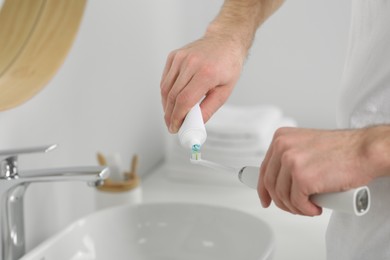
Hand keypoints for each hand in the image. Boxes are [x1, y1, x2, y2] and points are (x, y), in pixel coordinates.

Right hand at [160, 34, 244, 132]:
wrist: (225, 40)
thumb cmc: (228, 65)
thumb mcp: (225, 91)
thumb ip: (209, 109)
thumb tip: (195, 123)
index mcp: (206, 73)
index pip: (185, 100)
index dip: (177, 117)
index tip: (175, 127)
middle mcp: (191, 63)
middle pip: (172, 96)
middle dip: (170, 115)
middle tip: (172, 125)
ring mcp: (180, 58)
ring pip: (165, 88)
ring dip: (166, 105)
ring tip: (171, 115)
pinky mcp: (174, 56)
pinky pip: (165, 79)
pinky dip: (166, 92)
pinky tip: (171, 100)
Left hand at [258, 127, 376, 215]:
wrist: (364, 150)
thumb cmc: (342, 150)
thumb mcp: (306, 146)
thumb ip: (290, 158)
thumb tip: (280, 180)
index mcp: (281, 137)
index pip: (264, 168)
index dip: (263, 188)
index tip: (266, 199)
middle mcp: (282, 147)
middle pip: (270, 184)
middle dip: (281, 201)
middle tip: (294, 207)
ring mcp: (291, 161)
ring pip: (282, 195)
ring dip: (295, 207)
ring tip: (309, 207)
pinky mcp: (302, 177)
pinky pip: (296, 202)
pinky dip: (305, 210)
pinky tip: (315, 208)